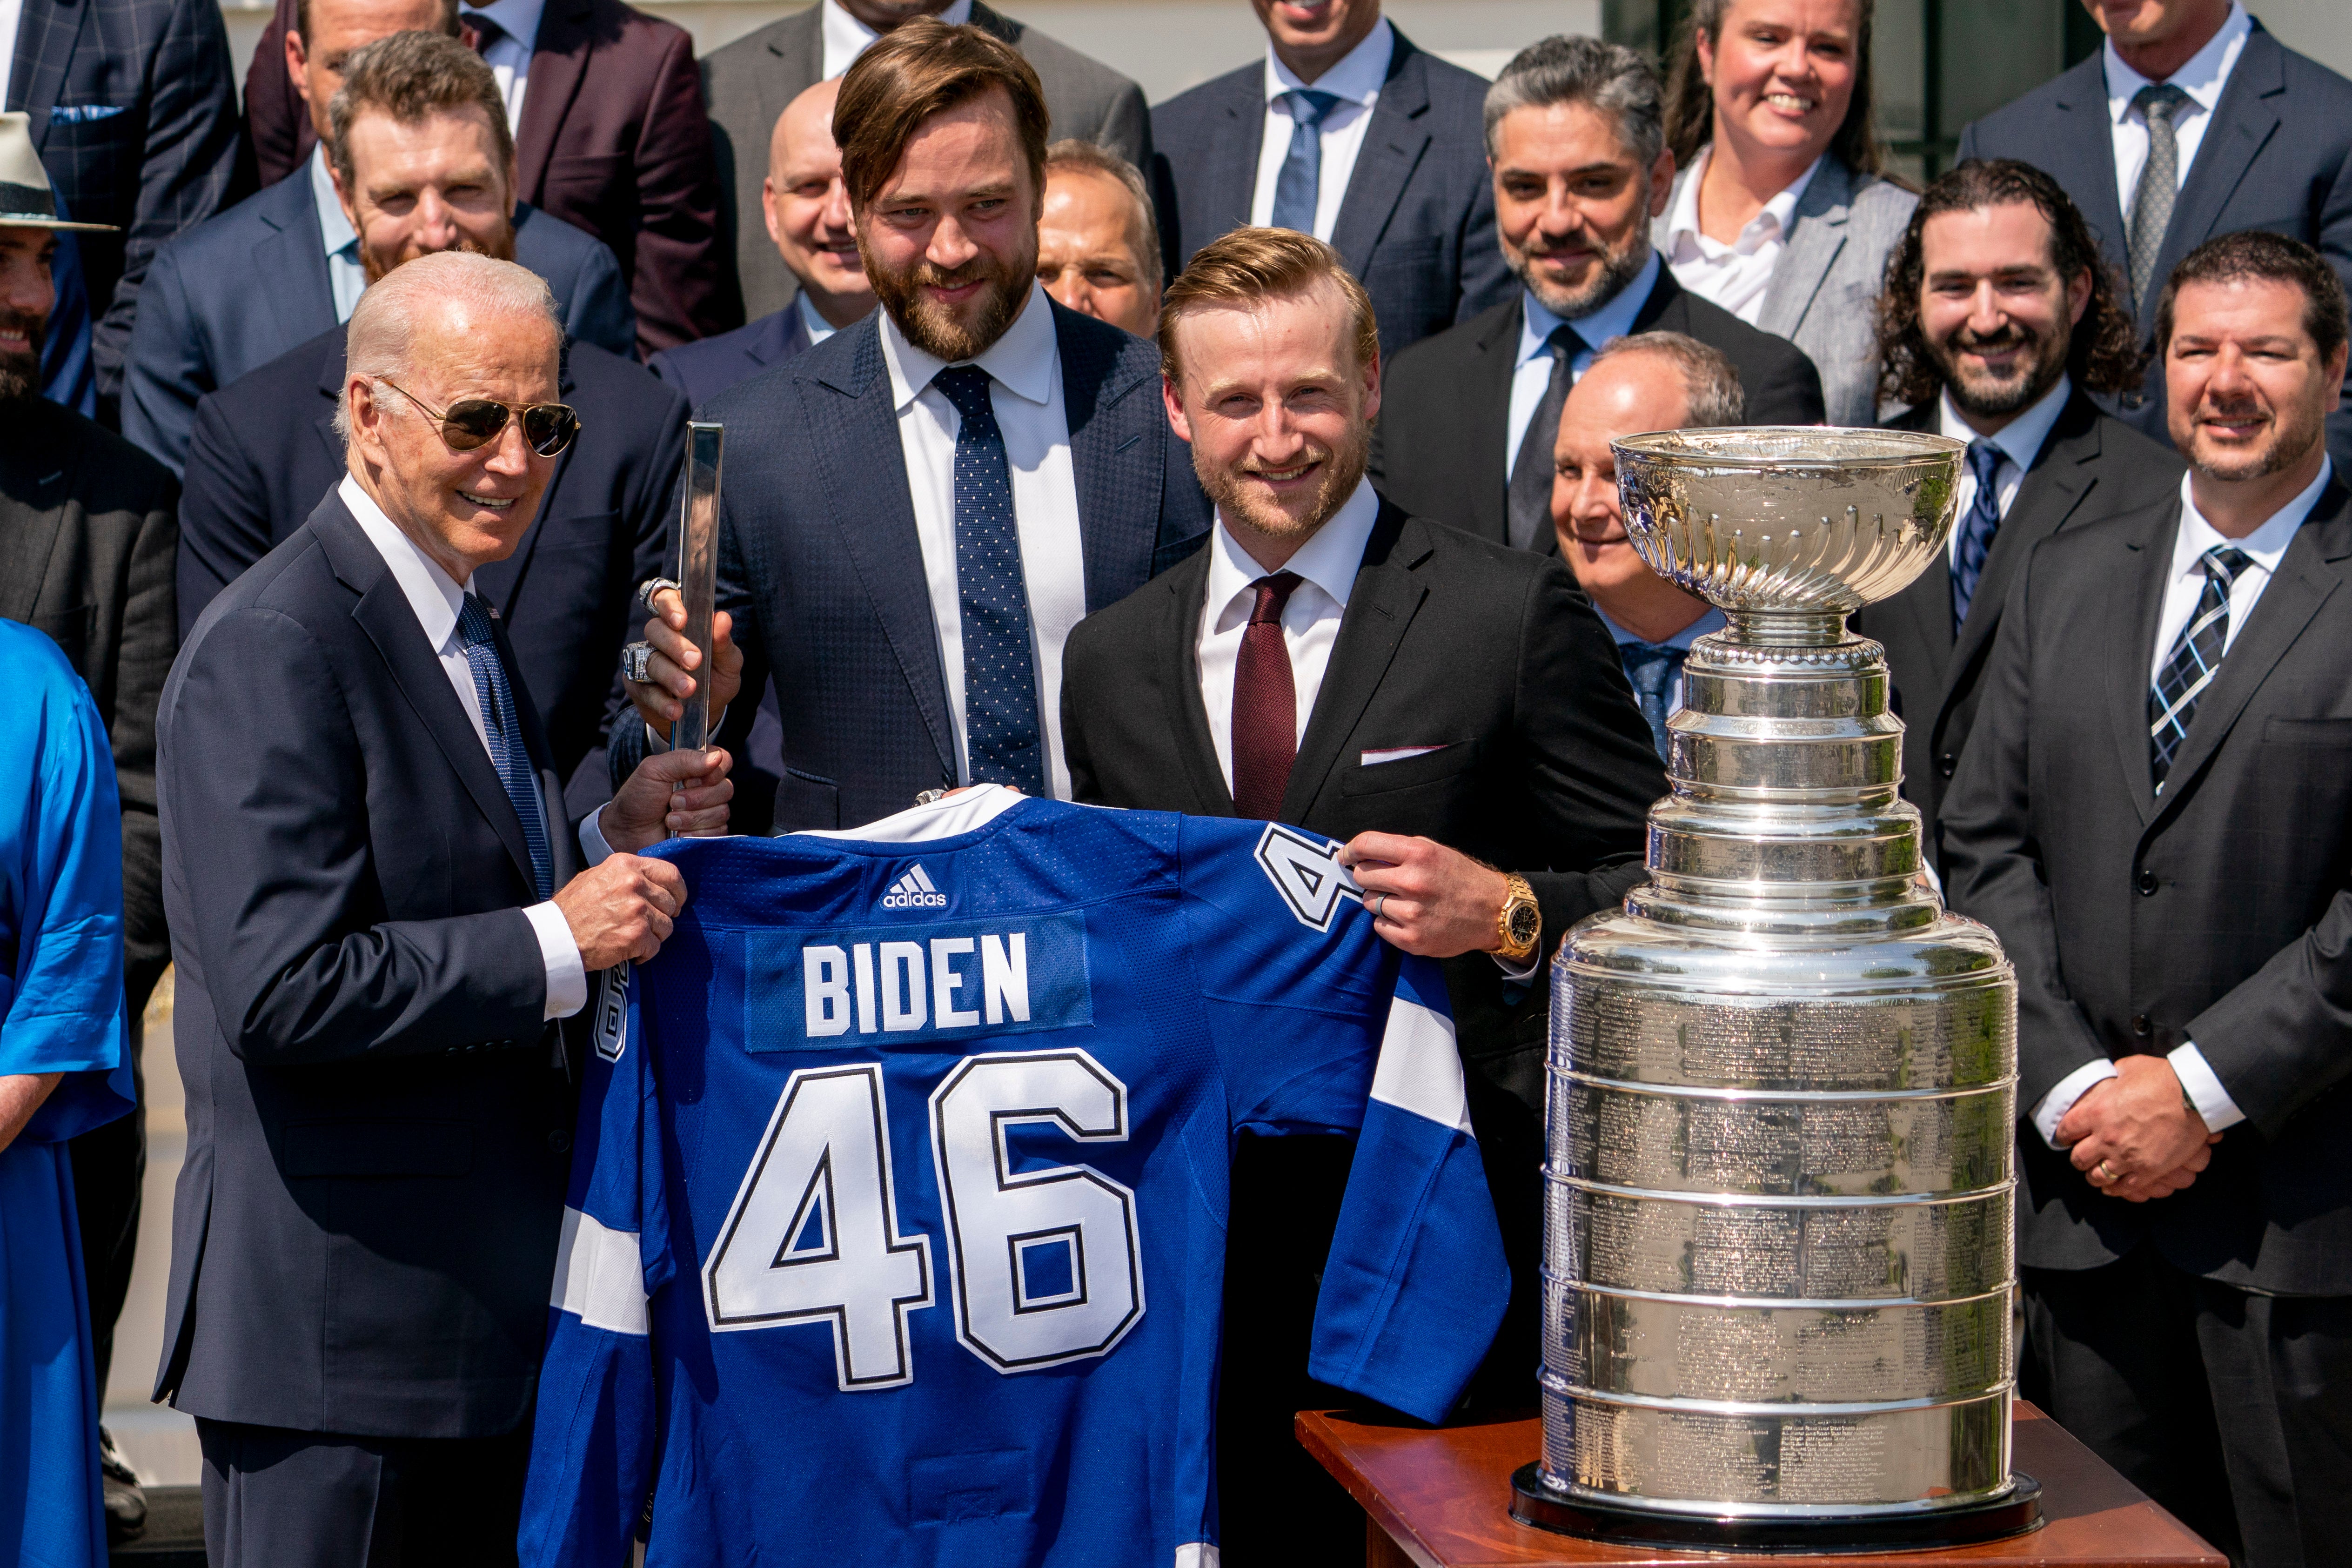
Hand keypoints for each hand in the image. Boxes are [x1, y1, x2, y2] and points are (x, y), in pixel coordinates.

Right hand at [554, 854, 686, 969]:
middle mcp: (633, 883)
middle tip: (646, 925)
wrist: (556, 937)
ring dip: (652, 936)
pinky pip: (655, 947)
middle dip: (661, 917)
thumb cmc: (573, 909)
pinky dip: (645, 953)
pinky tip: (629, 952)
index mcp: (625, 865)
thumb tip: (652, 881)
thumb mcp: (597, 876)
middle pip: (670, 903)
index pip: (670, 873)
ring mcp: (637, 909)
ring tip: (632, 938)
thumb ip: (626, 875)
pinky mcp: (636, 934)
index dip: (678, 891)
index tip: (676, 902)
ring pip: (666, 926)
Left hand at [604, 747, 734, 854]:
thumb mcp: (654, 770)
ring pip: (721, 813)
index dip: (711, 772)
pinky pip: (717, 833)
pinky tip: (678, 833)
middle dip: (696, 798)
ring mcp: (710, 813)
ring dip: (691, 818)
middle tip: (672, 801)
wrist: (627, 832)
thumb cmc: (638, 798)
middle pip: (726, 789)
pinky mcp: (709, 835)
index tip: (688, 780)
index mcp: (697, 767)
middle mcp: (707, 788)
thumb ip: (684, 759)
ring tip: (669, 819)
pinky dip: (693, 834)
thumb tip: (716, 758)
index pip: (724, 760)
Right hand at [625, 586, 742, 731]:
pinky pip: (644, 690)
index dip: (669, 605)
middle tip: (694, 661)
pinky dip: (661, 701)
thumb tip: (723, 618)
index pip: (664, 599)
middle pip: (655, 629)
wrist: (707, 712)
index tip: (682, 619)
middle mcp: (659, 637)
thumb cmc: (716, 677)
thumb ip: (724, 643)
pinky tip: (676, 710)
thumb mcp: (728, 663)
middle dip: (674, 644)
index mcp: (680, 622)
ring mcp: (645, 660)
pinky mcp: (637, 685)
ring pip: (649, 661)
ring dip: (670, 675)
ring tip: (689, 689)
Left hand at [1337, 833, 1510, 958]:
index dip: (1350, 850)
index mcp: (1418, 854)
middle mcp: (1413, 882)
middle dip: (1368, 877)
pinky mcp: (1412, 939)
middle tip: (1385, 881)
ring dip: (1380, 900)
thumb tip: (1362, 854)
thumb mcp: (1435, 851)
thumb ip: (1400, 850)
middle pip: (1362, 876)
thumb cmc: (1460, 877)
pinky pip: (1379, 927)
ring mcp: (1412, 913)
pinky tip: (1408, 917)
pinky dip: (1388, 922)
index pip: (1366, 845)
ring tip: (1403, 900)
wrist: (1493, 912)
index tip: (1345, 856)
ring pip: (1369, 903)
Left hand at [2056, 1055, 2222, 1202]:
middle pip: (2078, 1159)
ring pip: (2097, 1177)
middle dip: (2078, 1158)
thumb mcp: (2128, 1069)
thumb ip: (2112, 1078)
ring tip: (2096, 1173)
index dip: (2064, 1134)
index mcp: (2096, 1111)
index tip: (2067, 1137)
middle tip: (2083, 1156)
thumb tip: (2109, 1077)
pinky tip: (2113, 1187)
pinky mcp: (2148, 1170)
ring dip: (2094, 1176)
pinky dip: (2116, 1189)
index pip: (2066, 1130)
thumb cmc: (2163, 1078)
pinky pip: (2124, 1187)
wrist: (2194, 1097)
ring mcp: (2126, 1156)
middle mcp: (2106, 1137)